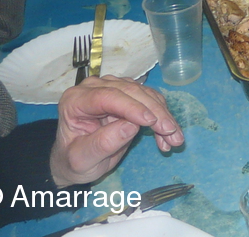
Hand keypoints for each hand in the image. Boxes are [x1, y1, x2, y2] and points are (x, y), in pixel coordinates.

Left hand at [49, 76, 184, 187]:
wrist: (77, 160)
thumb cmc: (75, 161)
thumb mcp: (83, 159)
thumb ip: (103, 143)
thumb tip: (131, 126)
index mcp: (76, 100)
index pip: (107, 96)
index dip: (131, 107)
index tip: (151, 122)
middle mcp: (94, 87)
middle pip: (130, 92)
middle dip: (154, 112)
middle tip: (170, 132)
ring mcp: (113, 87)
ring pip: (145, 94)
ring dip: (163, 114)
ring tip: (173, 138)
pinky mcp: (128, 94)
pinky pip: (151, 99)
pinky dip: (162, 115)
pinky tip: (167, 135)